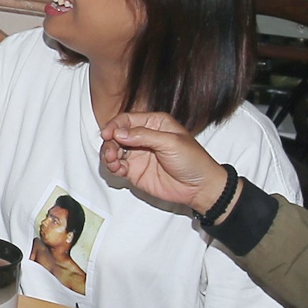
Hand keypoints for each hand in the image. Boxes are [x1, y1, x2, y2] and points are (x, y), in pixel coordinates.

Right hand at [99, 111, 224, 211]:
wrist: (199, 187)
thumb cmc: (193, 161)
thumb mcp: (171, 142)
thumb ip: (144, 136)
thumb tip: (119, 133)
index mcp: (154, 124)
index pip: (127, 119)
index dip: (115, 125)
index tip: (107, 134)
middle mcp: (143, 137)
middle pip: (117, 134)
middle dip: (110, 142)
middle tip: (111, 152)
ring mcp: (138, 154)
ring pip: (114, 150)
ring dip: (109, 154)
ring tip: (113, 162)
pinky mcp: (134, 171)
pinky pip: (117, 166)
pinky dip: (112, 167)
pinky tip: (118, 169)